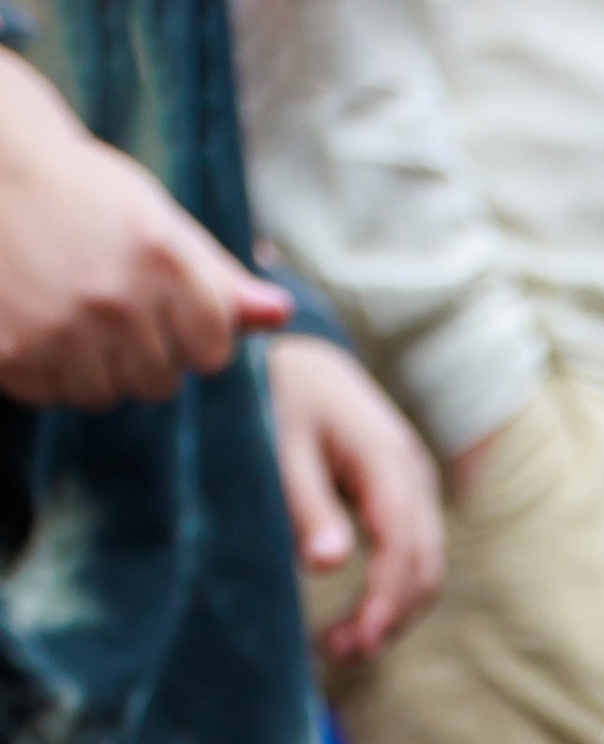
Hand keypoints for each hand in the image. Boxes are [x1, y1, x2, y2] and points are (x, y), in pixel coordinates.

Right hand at [0, 48, 290, 406]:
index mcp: (163, 258)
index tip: (162, 298)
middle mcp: (115, 298)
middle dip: (144, 350)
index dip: (192, 332)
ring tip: (70, 309)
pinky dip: (48, 368)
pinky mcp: (12, 353)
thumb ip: (219, 278)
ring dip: (95, 365)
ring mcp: (61, 329)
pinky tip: (36, 319)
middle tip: (107, 299)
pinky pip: (54, 394)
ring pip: (106, 394)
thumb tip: (281, 316)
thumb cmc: (86, 194)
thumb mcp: (159, 221)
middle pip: (160, 381)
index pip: (213, 351)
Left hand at [266, 334, 444, 661]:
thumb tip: (327, 564)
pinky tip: (355, 620)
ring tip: (340, 646)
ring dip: (391, 615)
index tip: (354, 643)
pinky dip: (389, 596)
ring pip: (425, 568)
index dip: (384, 599)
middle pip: (424, 564)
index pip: (401, 541)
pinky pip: (411, 558)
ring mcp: (415, 486)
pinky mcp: (404, 500)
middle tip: (336, 654)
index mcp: (385, 454)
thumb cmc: (276, 393)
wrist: (292, 358)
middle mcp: (413, 471)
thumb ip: (303, 501)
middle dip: (389, 618)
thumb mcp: (277, 441)